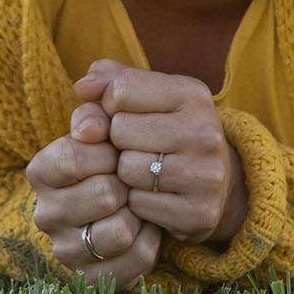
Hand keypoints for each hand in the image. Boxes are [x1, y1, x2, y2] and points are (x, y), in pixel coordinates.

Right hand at [26, 107, 160, 286]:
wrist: (127, 189)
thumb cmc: (112, 150)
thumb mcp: (102, 122)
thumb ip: (95, 110)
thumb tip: (89, 126)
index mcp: (41, 171)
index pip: (72, 158)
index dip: (105, 151)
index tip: (114, 148)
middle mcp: (46, 214)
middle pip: (103, 195)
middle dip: (126, 180)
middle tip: (129, 175)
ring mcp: (67, 249)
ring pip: (120, 231)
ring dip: (138, 211)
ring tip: (136, 199)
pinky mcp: (91, 277)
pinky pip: (137, 257)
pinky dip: (149, 238)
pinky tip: (143, 224)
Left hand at [74, 59, 247, 246]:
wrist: (212, 181)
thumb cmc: (165, 127)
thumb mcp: (145, 95)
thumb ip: (109, 80)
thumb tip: (82, 87)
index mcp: (193, 93)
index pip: (121, 89)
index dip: (111, 105)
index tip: (126, 114)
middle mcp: (205, 131)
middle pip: (120, 130)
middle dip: (118, 140)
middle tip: (136, 145)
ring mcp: (205, 175)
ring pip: (126, 169)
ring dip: (125, 172)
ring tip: (144, 168)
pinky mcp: (198, 213)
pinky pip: (138, 205)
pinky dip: (136, 201)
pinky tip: (153, 193)